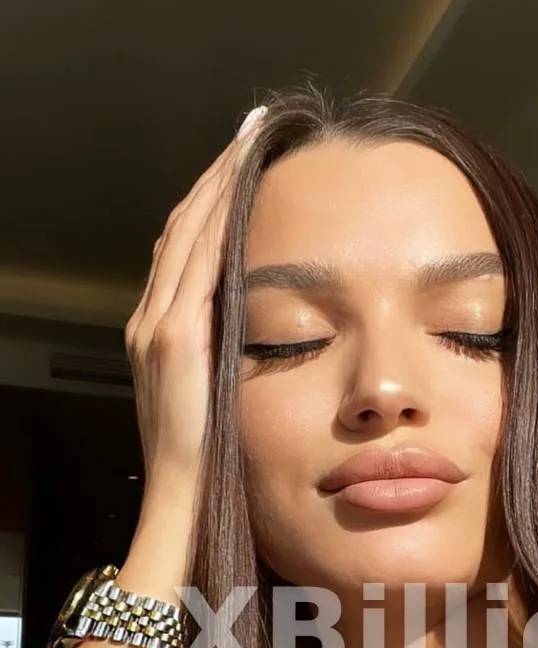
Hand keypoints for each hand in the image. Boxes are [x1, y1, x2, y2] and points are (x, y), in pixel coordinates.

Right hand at [124, 105, 266, 494]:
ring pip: (188, 233)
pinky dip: (218, 218)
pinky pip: (198, 262)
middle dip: (217, 177)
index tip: (244, 163)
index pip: (185, 249)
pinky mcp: (175, 338)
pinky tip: (243, 189)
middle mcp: (151, 318)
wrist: (180, 498)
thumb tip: (259, 334)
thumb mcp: (215, 398)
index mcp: (160, 331)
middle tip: (252, 133)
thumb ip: (225, 359)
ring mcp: (158, 326)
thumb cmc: (207, 462)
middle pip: (182, 227)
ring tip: (252, 142)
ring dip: (220, 183)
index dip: (212, 202)